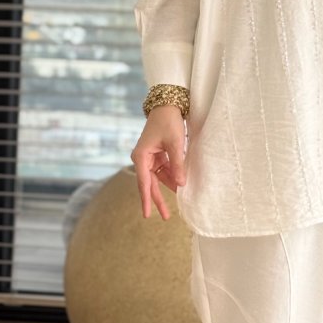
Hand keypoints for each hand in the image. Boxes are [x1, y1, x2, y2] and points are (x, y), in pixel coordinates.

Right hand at [130, 105, 187, 220]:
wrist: (167, 105)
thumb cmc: (169, 122)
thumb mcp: (176, 143)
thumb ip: (177, 164)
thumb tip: (181, 184)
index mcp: (141, 156)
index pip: (144, 183)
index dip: (147, 199)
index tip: (147, 215)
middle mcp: (142, 159)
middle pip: (149, 184)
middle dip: (157, 199)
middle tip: (165, 217)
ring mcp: (148, 157)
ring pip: (157, 178)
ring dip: (167, 187)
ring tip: (178, 200)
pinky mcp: (156, 155)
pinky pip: (162, 170)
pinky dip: (171, 177)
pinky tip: (179, 185)